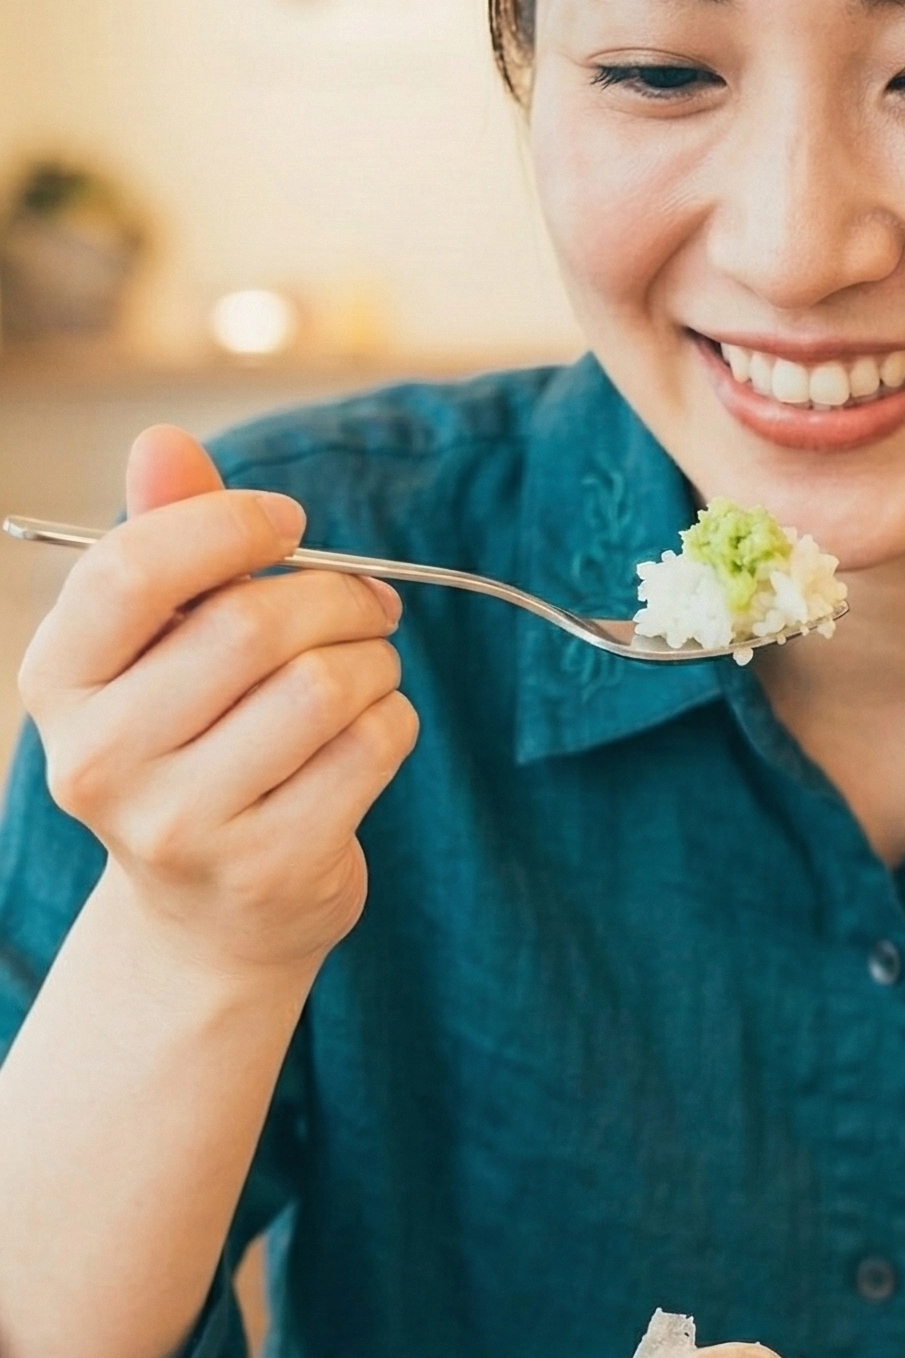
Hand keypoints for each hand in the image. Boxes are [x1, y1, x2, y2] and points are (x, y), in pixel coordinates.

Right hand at [19, 425, 418, 977]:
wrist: (209, 917)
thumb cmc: (191, 744)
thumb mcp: (162, 646)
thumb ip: (167, 541)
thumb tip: (163, 440)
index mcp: (56, 684)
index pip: (132, 569)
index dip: (229, 524)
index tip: (288, 523)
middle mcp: (101, 761)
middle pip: (250, 625)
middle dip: (334, 596)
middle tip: (367, 602)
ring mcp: (182, 826)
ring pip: (323, 686)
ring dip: (372, 659)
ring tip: (366, 670)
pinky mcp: (270, 867)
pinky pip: (371, 747)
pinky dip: (394, 719)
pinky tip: (370, 730)